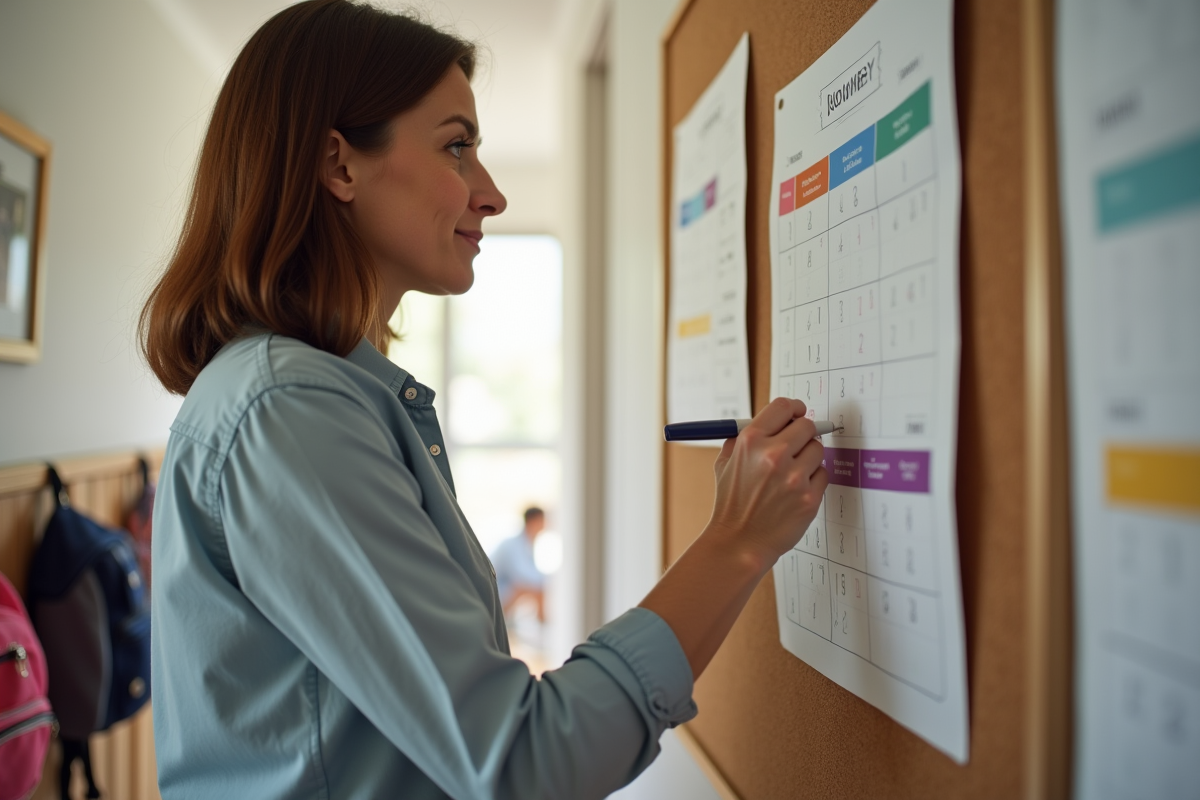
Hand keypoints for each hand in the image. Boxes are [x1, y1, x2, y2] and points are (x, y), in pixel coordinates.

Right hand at [706, 397, 827, 568]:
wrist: (738, 542)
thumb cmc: (731, 504)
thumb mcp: (725, 462)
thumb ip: (745, 437)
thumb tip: (773, 420)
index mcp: (751, 441)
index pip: (783, 407)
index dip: (794, 409)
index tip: (797, 413)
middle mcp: (773, 455)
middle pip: (807, 425)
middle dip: (803, 434)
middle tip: (797, 445)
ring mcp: (793, 477)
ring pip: (817, 450)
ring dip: (808, 458)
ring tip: (791, 474)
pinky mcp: (809, 497)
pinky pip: (823, 474)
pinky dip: (813, 480)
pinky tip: (795, 491)